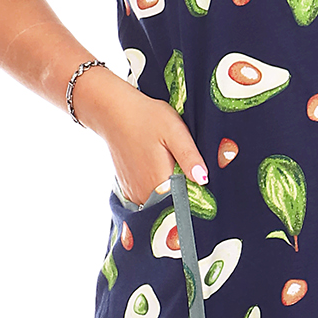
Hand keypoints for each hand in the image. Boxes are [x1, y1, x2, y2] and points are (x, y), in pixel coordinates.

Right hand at [70, 69, 207, 204]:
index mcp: (159, 183)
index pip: (185, 204)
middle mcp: (144, 194)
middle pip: (172, 205)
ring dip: (170, 192)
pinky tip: (159, 170)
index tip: (202, 187)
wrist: (113, 111)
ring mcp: (134, 193)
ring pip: (159, 202)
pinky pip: (148, 197)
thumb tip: (203, 179)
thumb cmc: (146, 118)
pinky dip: (157, 189)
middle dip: (184, 195)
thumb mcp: (175, 132)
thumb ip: (189, 157)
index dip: (197, 198)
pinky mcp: (128, 188)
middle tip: (188, 172)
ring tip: (172, 169)